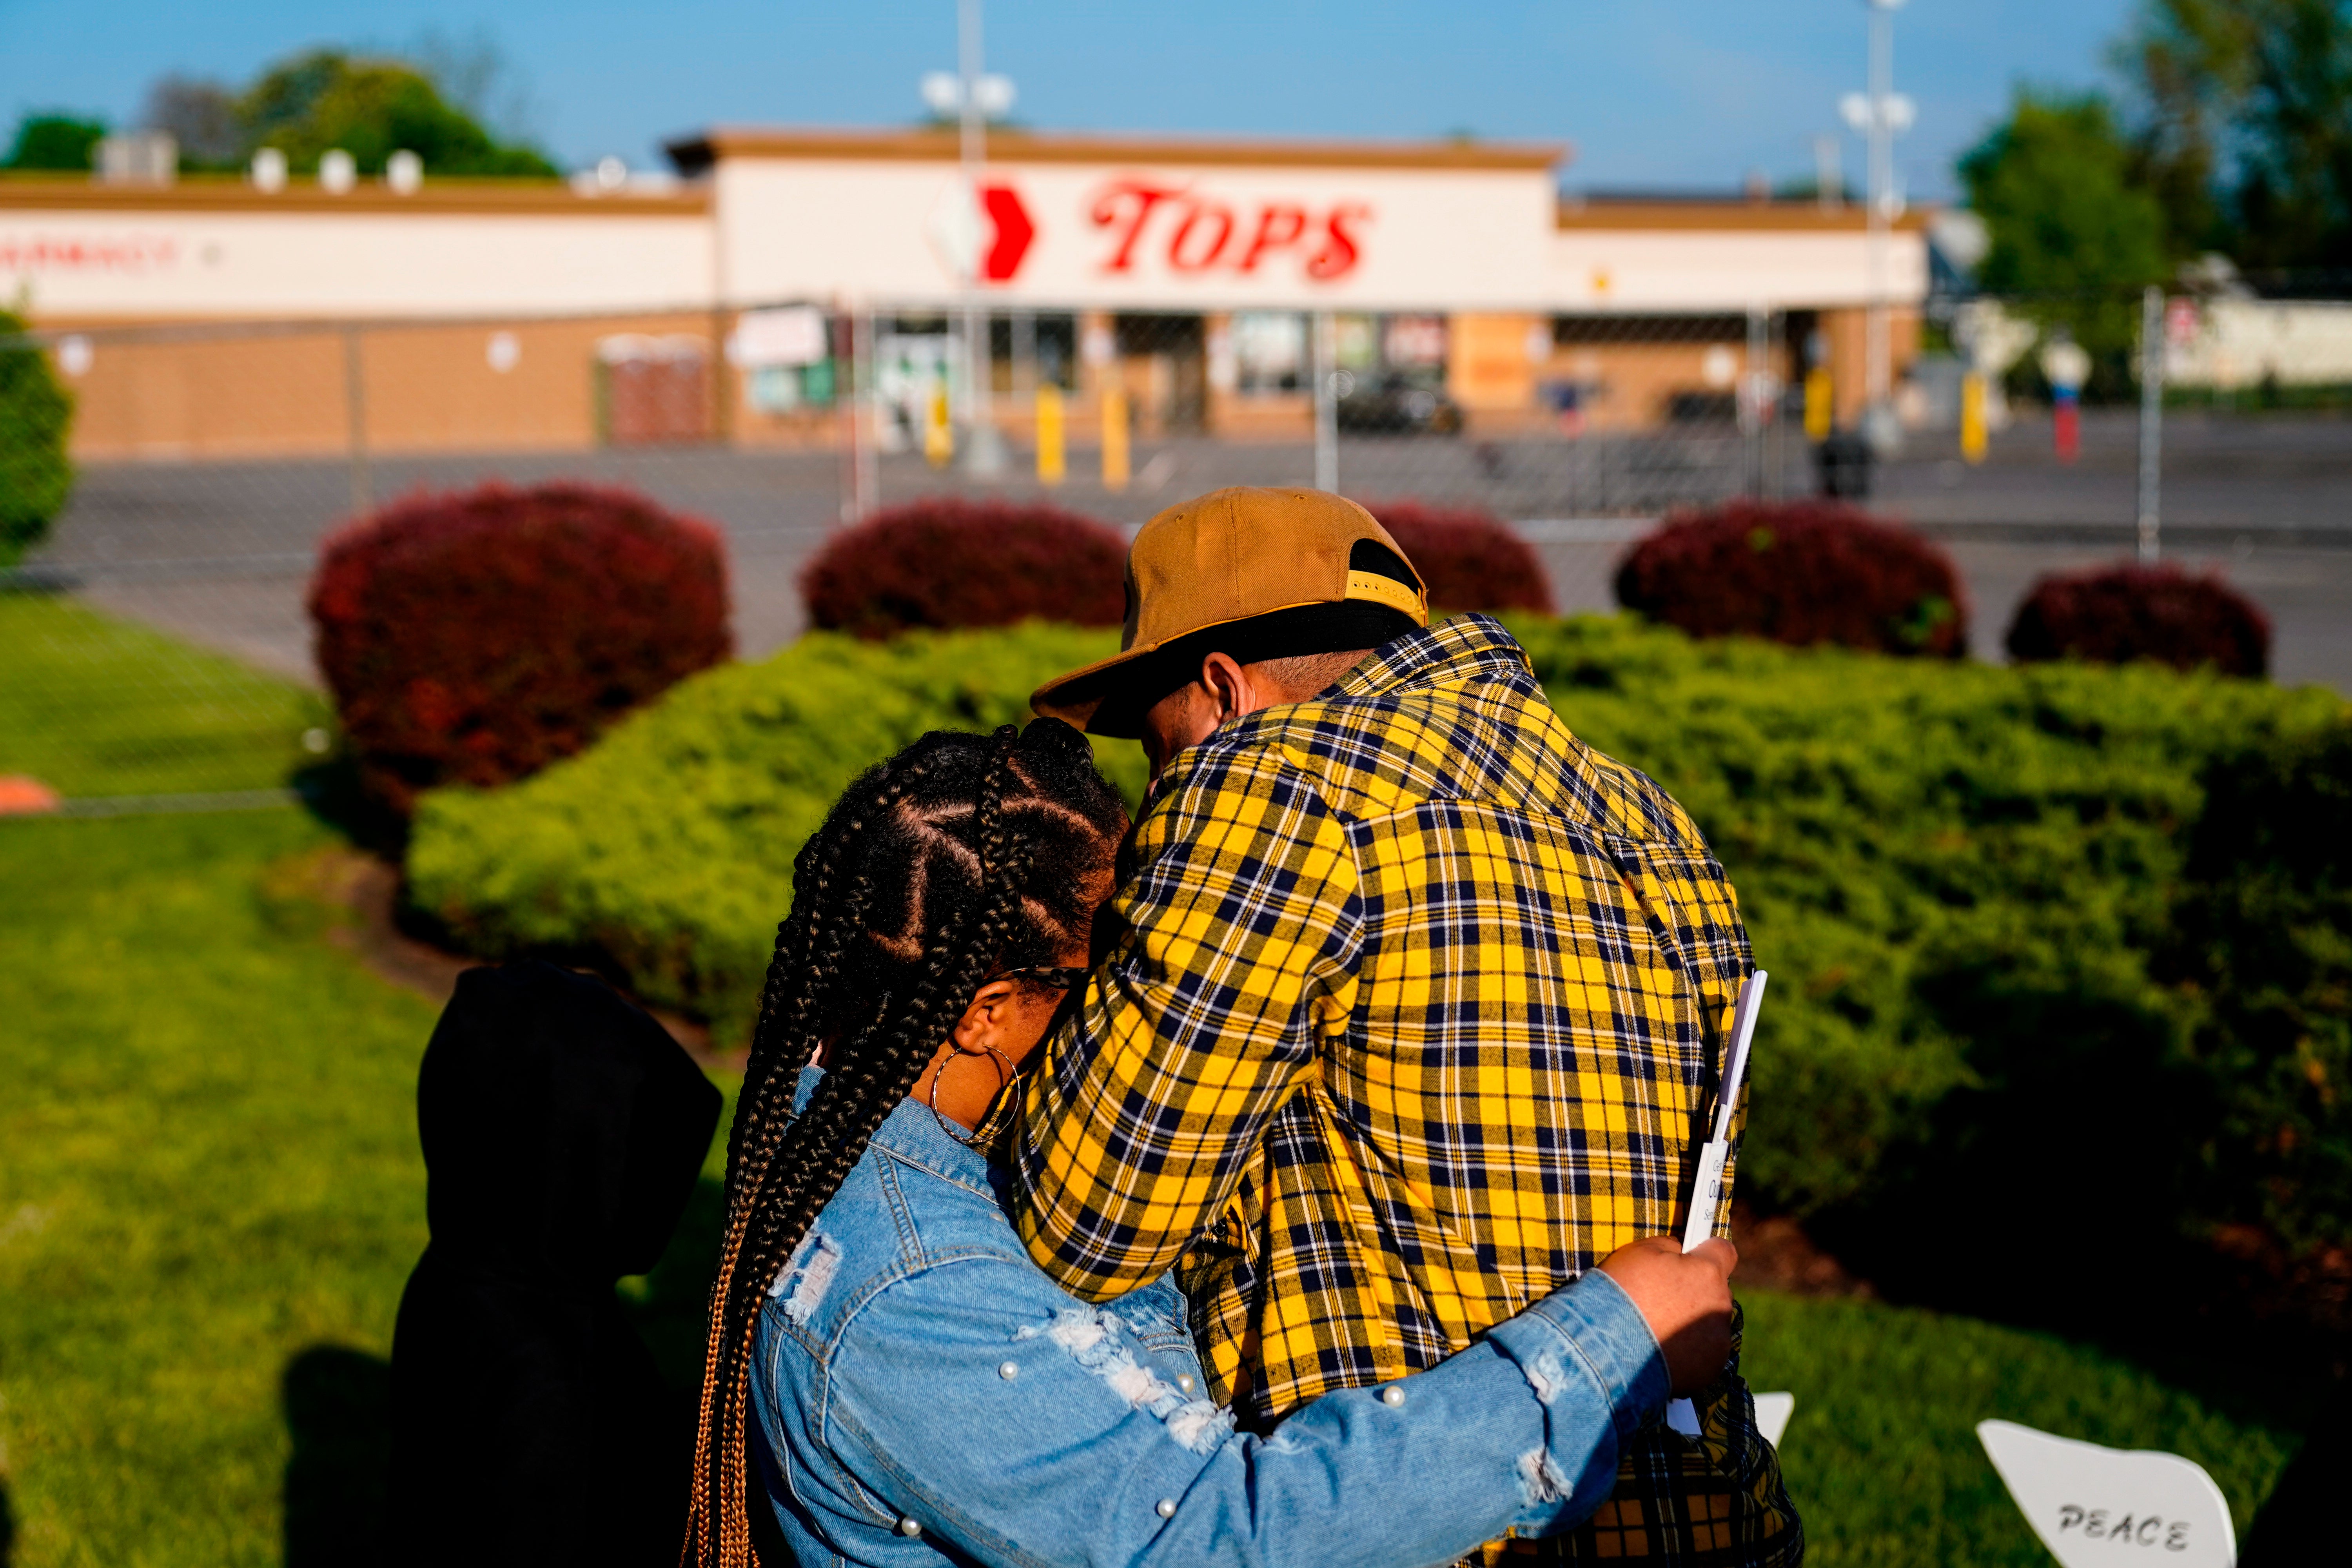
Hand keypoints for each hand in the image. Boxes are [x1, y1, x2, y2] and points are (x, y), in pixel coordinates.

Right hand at [1597, 1236, 1737, 1397]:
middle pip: (1715, 1290)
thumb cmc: (1621, 1294)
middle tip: (1661, 1298)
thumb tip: (1681, 1250)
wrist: (1608, 1348)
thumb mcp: (1639, 1252)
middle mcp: (1720, 1305)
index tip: (1693, 1257)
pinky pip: (1705, 1352)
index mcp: (1707, 1272)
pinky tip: (1663, 1350)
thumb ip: (1670, 1246)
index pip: (1724, 1250)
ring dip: (1691, 1321)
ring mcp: (1718, 1340)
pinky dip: (1689, 1350)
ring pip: (1710, 1322)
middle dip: (1694, 1290)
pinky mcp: (1712, 1368)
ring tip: (1657, 1328)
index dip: (1707, 1252)